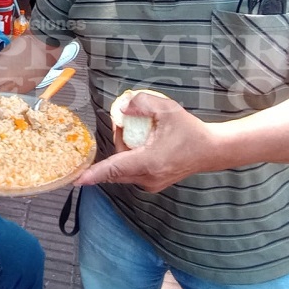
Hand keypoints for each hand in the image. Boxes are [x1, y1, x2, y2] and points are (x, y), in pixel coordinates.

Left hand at [75, 93, 216, 191]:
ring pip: (122, 171)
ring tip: (136, 132)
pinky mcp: (153, 184)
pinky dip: (129, 158)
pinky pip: (131, 172)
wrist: (211, 150)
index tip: (78, 180)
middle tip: (124, 123)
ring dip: (121, 153)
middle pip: (115, 167)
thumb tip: (122, 108)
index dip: (95, 174)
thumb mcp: (167, 109)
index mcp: (149, 162)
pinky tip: (141, 143)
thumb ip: (142, 103)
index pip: (115, 168)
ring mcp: (151, 184)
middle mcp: (148, 177)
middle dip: (114, 145)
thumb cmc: (190, 130)